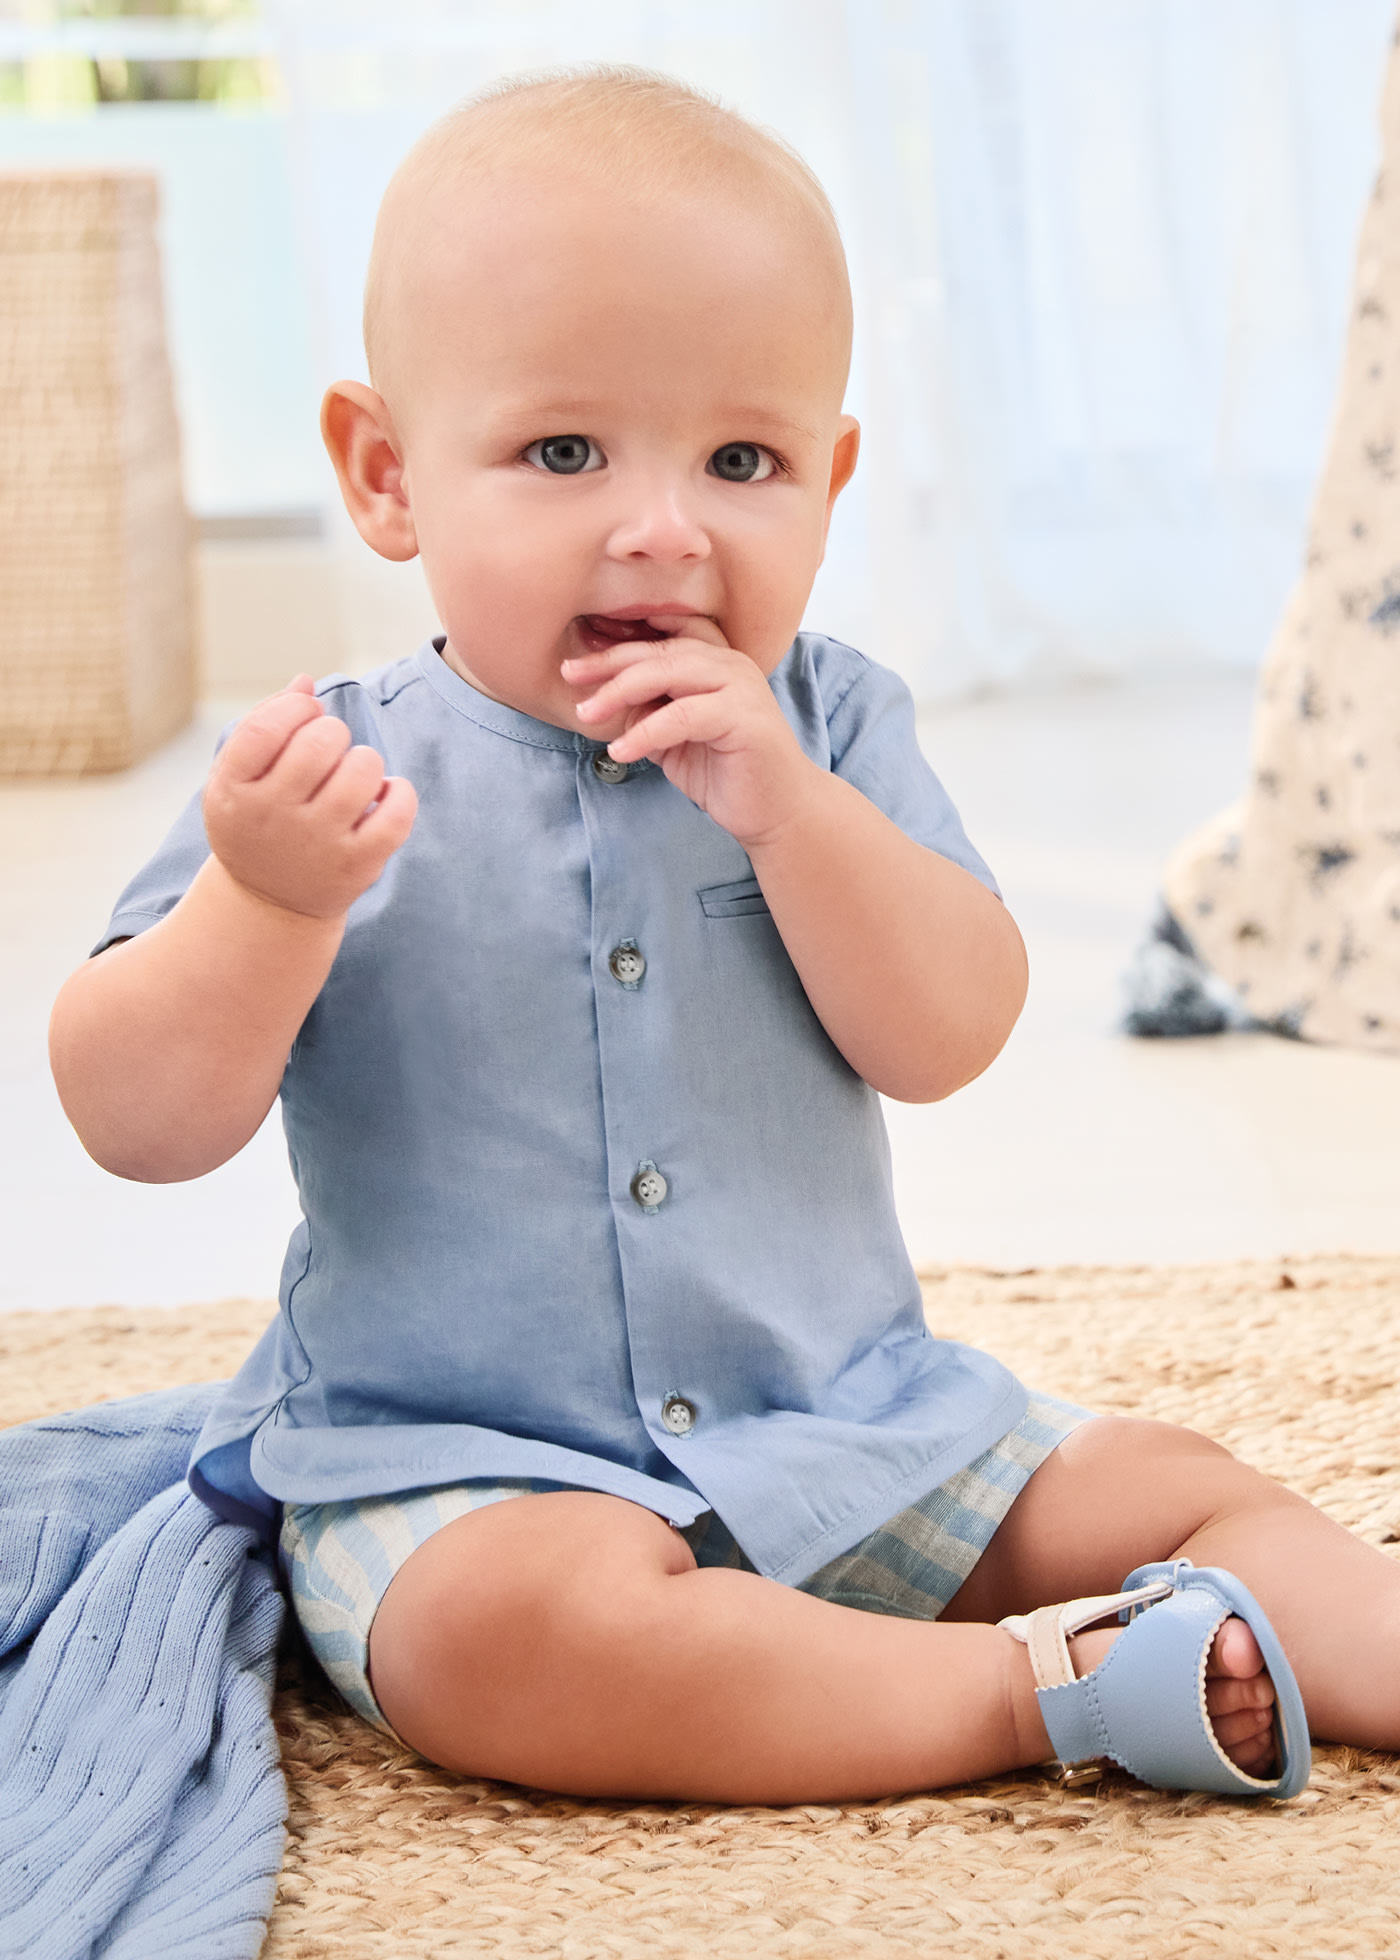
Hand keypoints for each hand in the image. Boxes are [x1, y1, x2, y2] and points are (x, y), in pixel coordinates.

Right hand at [202, 676, 417, 919]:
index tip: (304, 716)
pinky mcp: (358, 865)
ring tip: (354, 777)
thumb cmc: (256, 825)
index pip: (267, 727)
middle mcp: (272, 817)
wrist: (268, 905)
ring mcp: (317, 843)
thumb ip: (263, 725)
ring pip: (363, 767)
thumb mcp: (237, 779)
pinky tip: (383, 796)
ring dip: (365, 761)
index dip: (295, 708)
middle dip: (333, 733)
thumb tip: (305, 683)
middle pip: (320, 740)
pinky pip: (397, 811)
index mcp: (233, 790)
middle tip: (328, 753)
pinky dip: (399, 793)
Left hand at [563, 619, 816, 846]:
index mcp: (716, 660)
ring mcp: (741, 686)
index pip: (662, 633)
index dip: (618, 638)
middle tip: (568, 674)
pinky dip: (646, 732)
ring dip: (620, 692)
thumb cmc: (726, 772)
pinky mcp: (744, 717)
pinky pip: (682, 715)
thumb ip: (648, 710)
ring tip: (587, 713)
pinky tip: (620, 751)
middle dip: (608, 662)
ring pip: (669, 672)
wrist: (777, 812)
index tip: (578, 650)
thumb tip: (601, 697)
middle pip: (659, 649)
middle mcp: (731, 663)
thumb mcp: (674, 737)